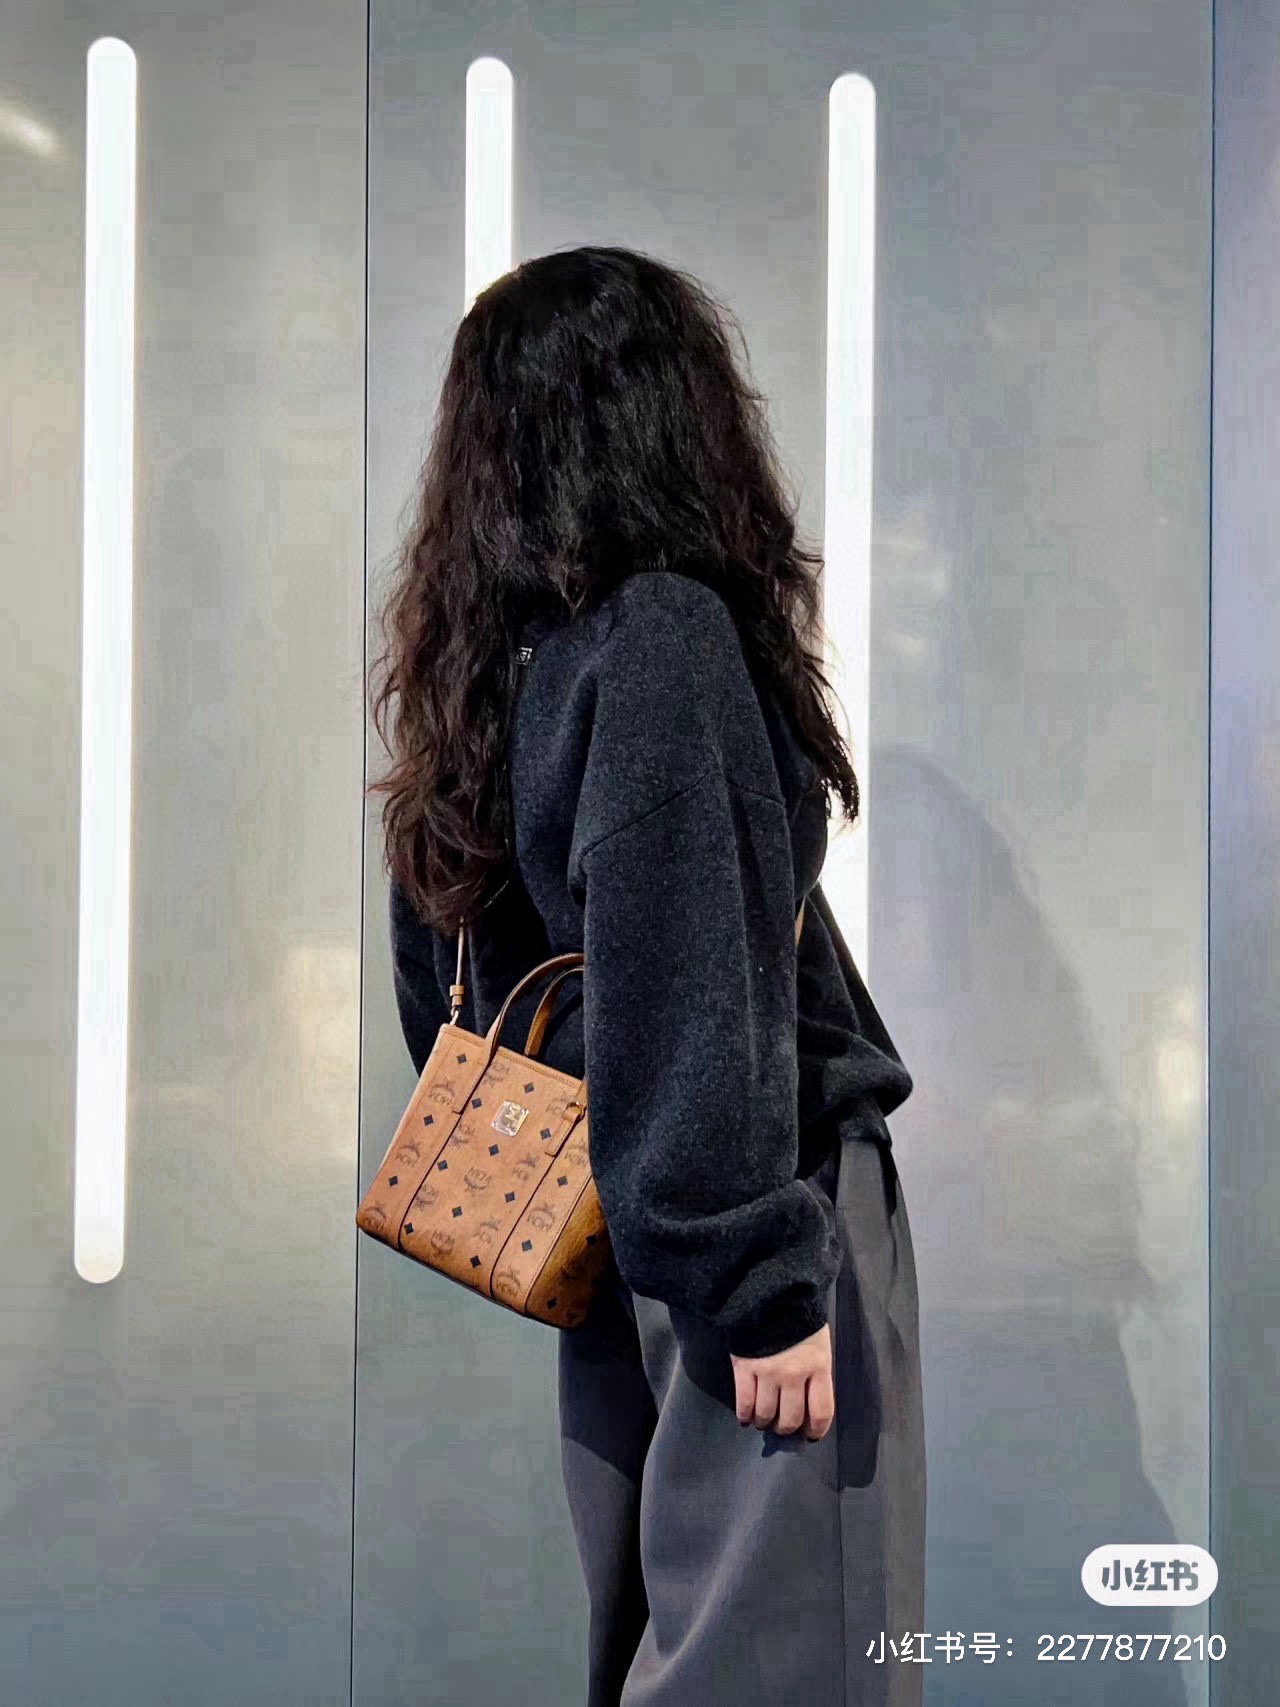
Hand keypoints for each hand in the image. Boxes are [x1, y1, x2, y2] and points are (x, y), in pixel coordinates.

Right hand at [730, 1323, 834, 1440]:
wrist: (771, 1292)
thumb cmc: (800, 1317)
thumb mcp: (818, 1344)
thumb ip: (816, 1372)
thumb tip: (809, 1403)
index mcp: (818, 1367)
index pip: (821, 1411)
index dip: (816, 1430)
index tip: (810, 1435)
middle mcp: (794, 1375)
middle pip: (790, 1418)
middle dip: (786, 1428)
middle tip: (782, 1426)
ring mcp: (767, 1372)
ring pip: (765, 1414)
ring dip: (764, 1422)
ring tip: (763, 1420)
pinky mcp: (744, 1367)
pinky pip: (744, 1402)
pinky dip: (744, 1415)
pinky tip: (745, 1418)